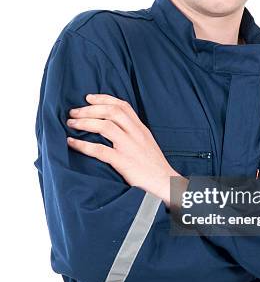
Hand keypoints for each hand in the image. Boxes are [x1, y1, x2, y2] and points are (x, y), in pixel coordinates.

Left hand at [66, 93, 182, 204]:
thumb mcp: (147, 143)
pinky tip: (72, 143)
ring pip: (105, 126)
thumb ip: (133, 133)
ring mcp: (129, 147)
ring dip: (84, 122)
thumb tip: (114, 126)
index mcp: (141, 128)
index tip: (88, 98)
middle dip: (89, 109)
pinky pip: (100, 150)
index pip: (122, 106)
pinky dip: (83, 145)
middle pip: (111, 112)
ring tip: (71, 123)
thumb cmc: (154, 165)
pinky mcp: (123, 162)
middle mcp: (135, 134)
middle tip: (73, 112)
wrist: (166, 183)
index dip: (104, 98)